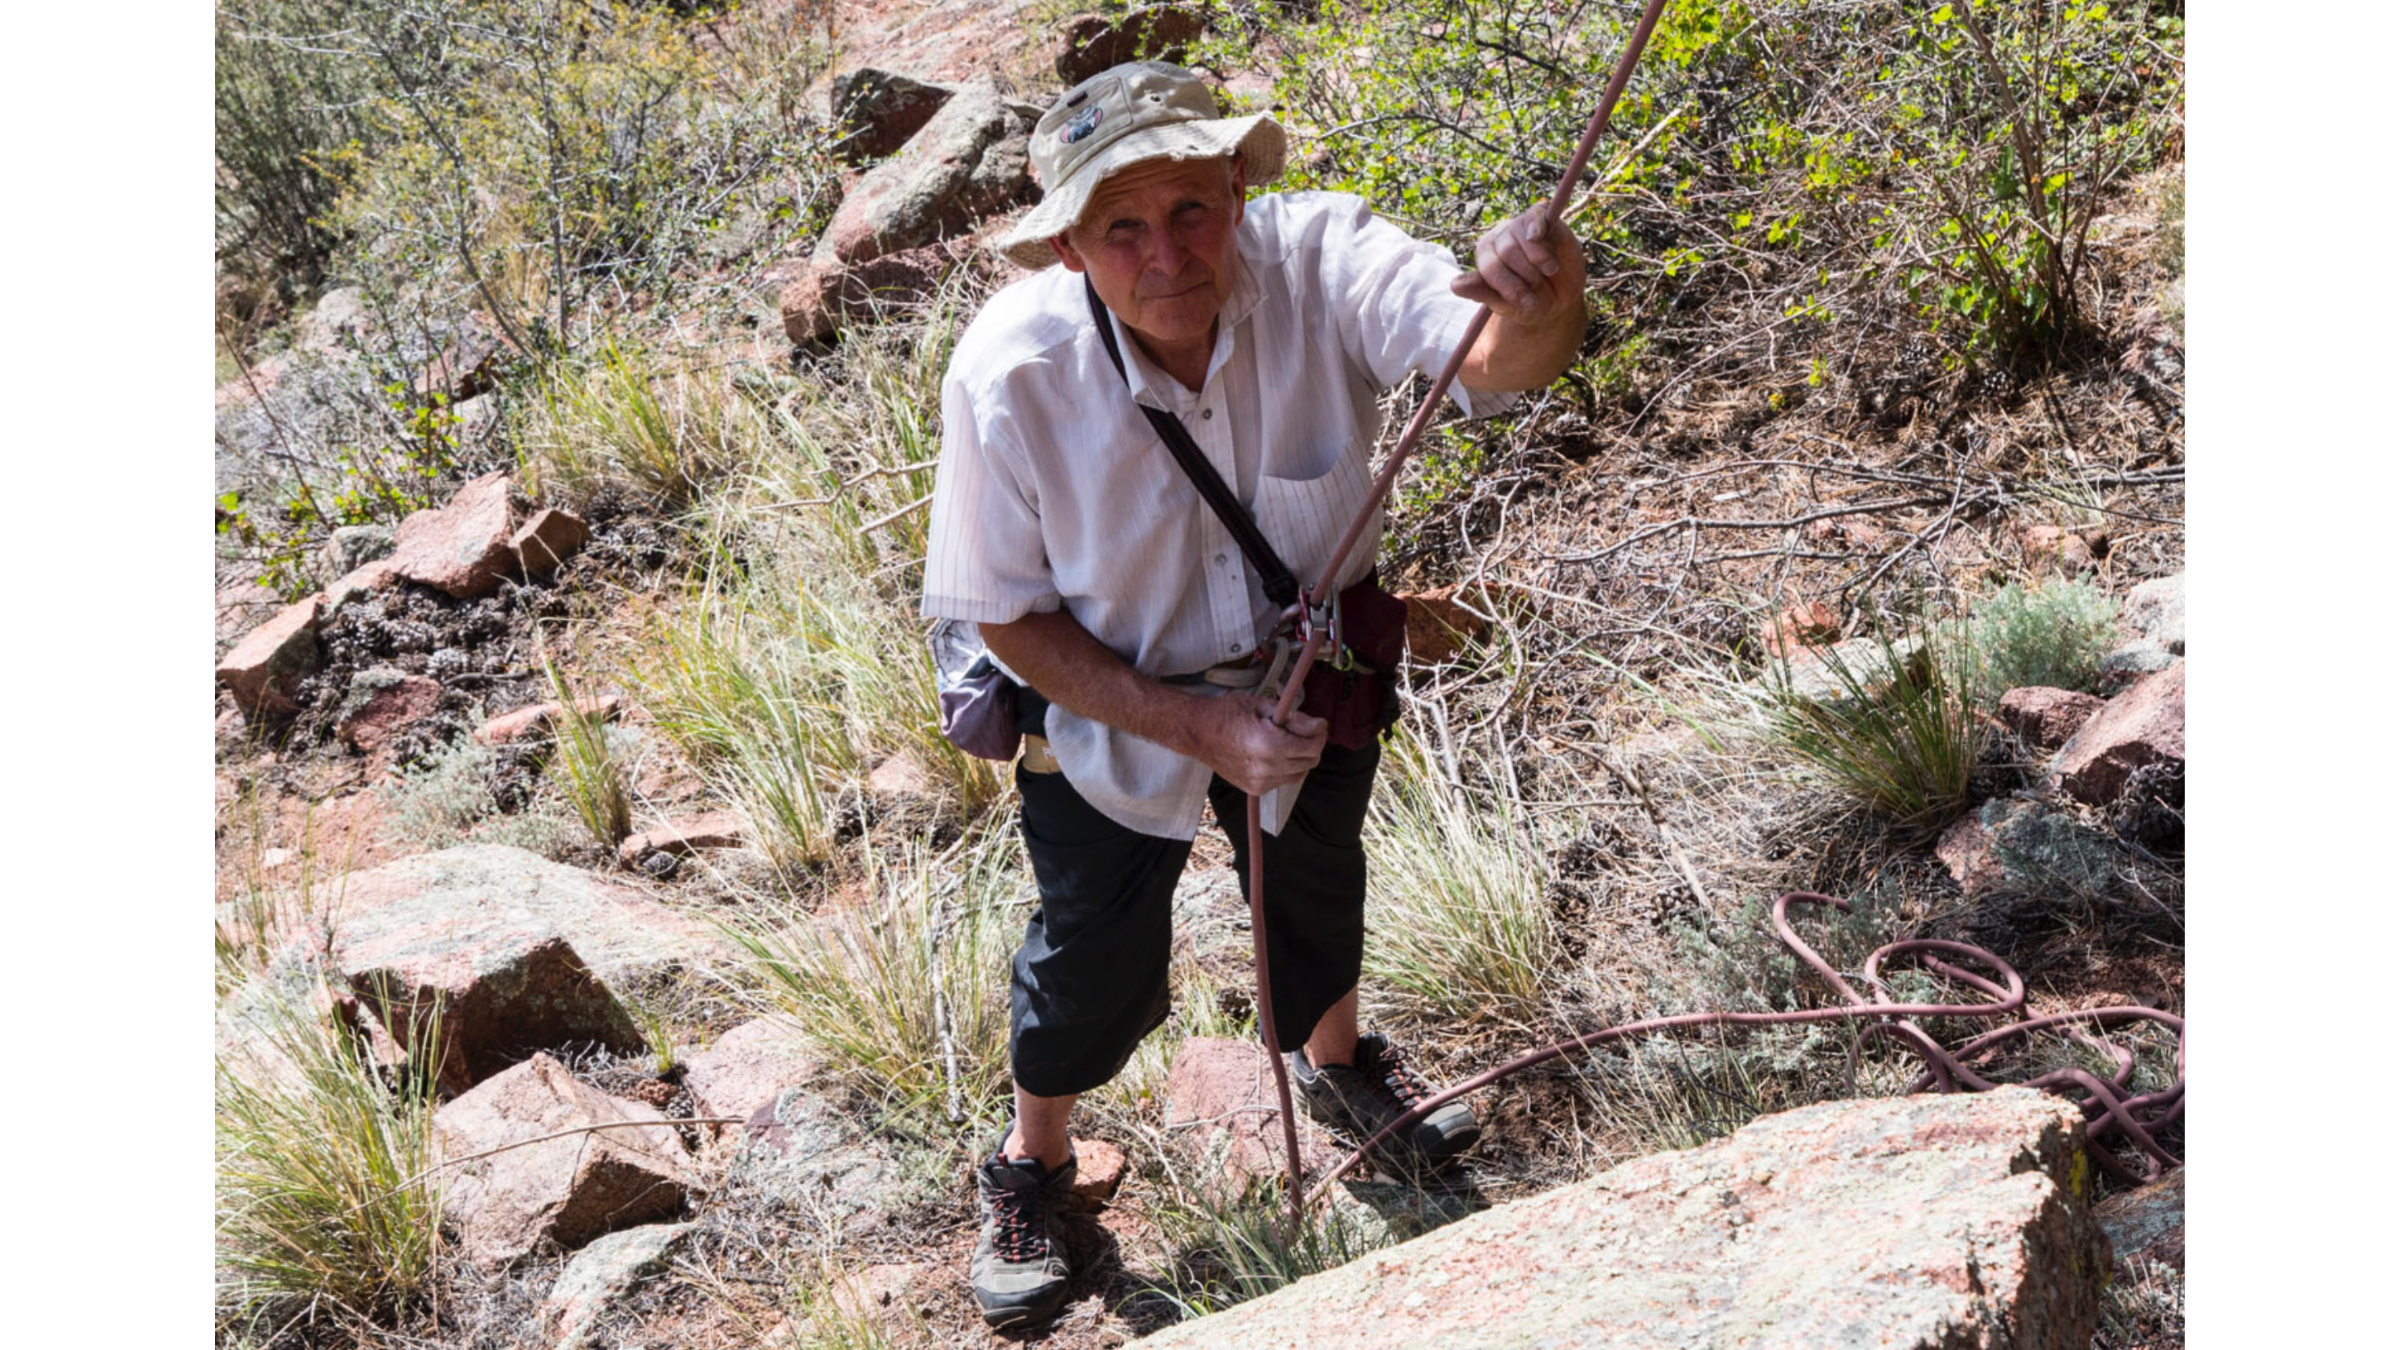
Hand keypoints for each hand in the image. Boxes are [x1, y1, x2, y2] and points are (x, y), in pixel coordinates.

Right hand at [1195, 693, 1327, 796]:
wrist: (1199, 733)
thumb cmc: (1229, 714)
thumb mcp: (1264, 706)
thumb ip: (1294, 718)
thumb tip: (1319, 726)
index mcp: (1271, 745)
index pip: (1313, 747)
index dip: (1320, 733)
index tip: (1318, 723)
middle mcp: (1268, 768)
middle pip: (1310, 761)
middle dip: (1312, 744)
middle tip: (1304, 730)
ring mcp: (1262, 782)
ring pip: (1300, 773)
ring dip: (1300, 757)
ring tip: (1286, 741)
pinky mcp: (1256, 789)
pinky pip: (1284, 780)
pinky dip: (1286, 768)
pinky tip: (1274, 754)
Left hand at [1452, 204, 1582, 318]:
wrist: (1561, 296)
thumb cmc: (1529, 300)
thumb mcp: (1506, 304)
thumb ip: (1481, 293)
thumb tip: (1454, 285)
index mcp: (1485, 256)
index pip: (1490, 267)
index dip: (1510, 287)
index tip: (1527, 303)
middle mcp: (1499, 237)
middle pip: (1508, 252)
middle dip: (1528, 276)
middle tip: (1539, 286)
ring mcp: (1519, 225)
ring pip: (1525, 238)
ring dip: (1541, 261)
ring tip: (1550, 271)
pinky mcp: (1541, 217)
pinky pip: (1535, 215)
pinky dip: (1536, 226)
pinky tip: (1538, 236)